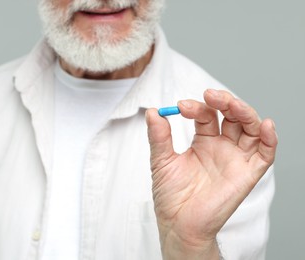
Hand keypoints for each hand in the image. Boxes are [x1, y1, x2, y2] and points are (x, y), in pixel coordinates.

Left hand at [145, 89, 277, 258]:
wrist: (178, 224)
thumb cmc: (171, 195)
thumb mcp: (162, 161)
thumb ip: (159, 136)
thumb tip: (153, 111)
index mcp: (203, 141)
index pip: (207, 115)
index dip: (197, 106)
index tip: (180, 106)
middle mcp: (222, 147)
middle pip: (232, 116)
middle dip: (224, 101)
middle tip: (209, 95)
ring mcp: (235, 159)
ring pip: (250, 128)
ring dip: (244, 112)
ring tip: (230, 104)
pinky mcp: (247, 174)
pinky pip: (265, 154)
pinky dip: (269, 138)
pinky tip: (264, 124)